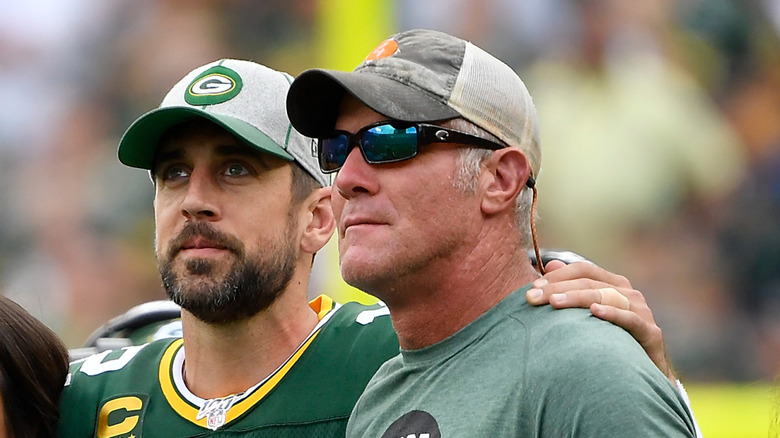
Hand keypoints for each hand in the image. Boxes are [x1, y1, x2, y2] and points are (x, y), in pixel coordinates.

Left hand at [526, 260, 676, 383]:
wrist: (643, 374)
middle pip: (589, 282)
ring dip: (577, 297)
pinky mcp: (650, 332)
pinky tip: (595, 312)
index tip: (533, 287)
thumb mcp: (588, 313)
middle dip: (558, 288)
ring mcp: (641, 311)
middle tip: (533, 298)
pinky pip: (630, 319)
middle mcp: (628, 293)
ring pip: (606, 296)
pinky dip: (612, 313)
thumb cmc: (612, 341)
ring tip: (554, 302)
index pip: (583, 270)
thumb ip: (570, 288)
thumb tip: (549, 264)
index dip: (557, 275)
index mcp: (613, 284)